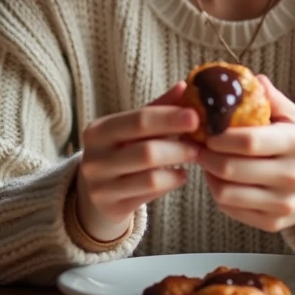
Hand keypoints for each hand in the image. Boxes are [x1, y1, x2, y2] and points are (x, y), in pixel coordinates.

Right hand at [74, 82, 199, 241]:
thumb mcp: (132, 128)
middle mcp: (94, 159)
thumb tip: (185, 86)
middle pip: (146, 151)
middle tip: (200, 142)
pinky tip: (179, 175)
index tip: (196, 116)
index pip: (139, 120)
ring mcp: (101, 186)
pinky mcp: (112, 207)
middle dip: (179, 146)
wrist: (96, 191)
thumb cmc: (121, 150)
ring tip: (193, 156)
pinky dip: (170, 182)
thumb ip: (158, 108)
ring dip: (178, 165)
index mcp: (98, 130)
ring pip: (151, 177)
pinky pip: (151, 195)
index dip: (169, 118)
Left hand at [198, 75, 294, 233]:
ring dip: (209, 175)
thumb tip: (244, 78)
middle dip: (207, 155)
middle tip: (199, 144)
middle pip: (232, 169)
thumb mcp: (293, 116)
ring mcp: (284, 204)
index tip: (207, 130)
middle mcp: (293, 176)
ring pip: (226, 193)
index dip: (220, 136)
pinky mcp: (273, 223)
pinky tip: (220, 179)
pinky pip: (231, 209)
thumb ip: (269, 97)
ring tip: (208, 160)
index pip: (248, 141)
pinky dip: (218, 193)